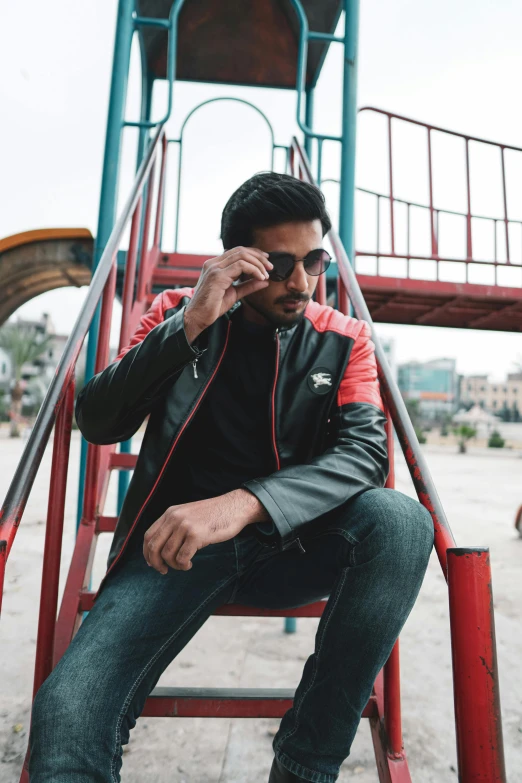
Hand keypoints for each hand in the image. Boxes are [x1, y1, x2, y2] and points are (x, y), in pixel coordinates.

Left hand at [143, 489, 269, 572]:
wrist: (235, 507)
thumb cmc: (214, 515)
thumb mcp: (189, 515)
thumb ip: (174, 526)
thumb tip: (160, 549)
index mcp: (170, 513)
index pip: (149, 536)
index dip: (147, 553)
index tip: (152, 563)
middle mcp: (174, 518)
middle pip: (154, 546)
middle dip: (156, 563)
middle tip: (163, 571)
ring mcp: (185, 526)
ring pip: (167, 554)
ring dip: (174, 565)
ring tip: (184, 565)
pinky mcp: (196, 535)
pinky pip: (182, 558)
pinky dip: (183, 565)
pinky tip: (190, 564)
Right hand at [183, 247, 272, 342]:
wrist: (197, 318)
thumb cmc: (212, 307)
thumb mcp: (234, 294)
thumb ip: (248, 286)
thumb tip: (264, 281)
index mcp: (215, 265)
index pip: (237, 252)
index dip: (253, 254)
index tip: (266, 262)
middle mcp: (213, 263)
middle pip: (241, 250)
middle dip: (258, 257)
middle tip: (270, 267)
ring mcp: (214, 268)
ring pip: (242, 256)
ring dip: (258, 264)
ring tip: (266, 275)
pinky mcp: (217, 276)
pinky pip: (241, 266)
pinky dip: (254, 270)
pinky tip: (259, 278)